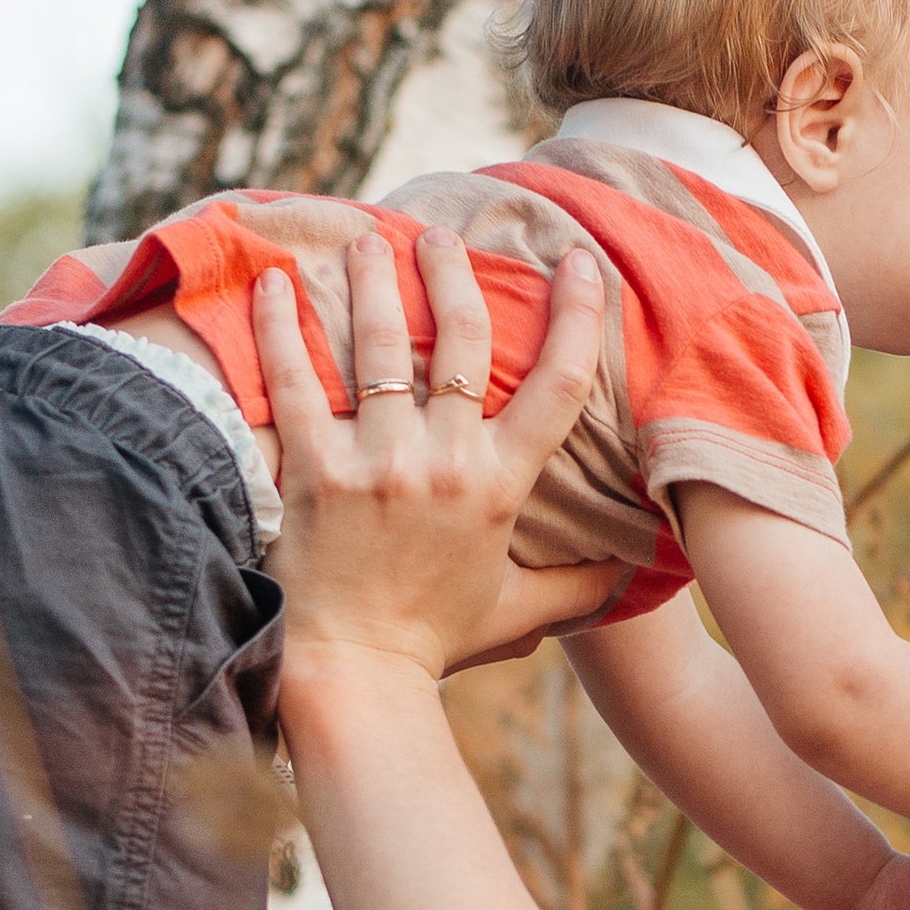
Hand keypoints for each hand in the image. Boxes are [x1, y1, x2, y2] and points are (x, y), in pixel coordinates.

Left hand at [260, 231, 623, 686]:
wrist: (354, 673)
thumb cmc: (433, 639)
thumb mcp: (518, 613)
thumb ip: (578, 586)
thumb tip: (635, 573)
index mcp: (500, 488)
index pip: (558, 387)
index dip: (578, 318)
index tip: (580, 263)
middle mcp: (445, 464)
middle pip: (464, 341)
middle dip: (454, 274)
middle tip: (439, 236)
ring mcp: (377, 463)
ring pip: (382, 345)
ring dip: (376, 280)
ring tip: (368, 241)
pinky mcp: (312, 470)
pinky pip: (295, 380)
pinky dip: (282, 326)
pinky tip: (275, 285)